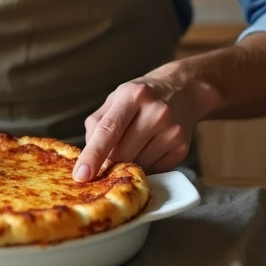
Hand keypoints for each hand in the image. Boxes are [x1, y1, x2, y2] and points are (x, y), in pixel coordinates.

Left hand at [73, 71, 210, 180]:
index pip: (108, 130)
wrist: (184, 90)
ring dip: (129, 164)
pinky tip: (149, 148)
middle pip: (122, 154)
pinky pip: (154, 171)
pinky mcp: (181, 148)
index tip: (81, 175)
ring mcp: (171, 131)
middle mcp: (155, 112)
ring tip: (135, 145)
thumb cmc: (142, 97)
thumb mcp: (116, 98)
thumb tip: (89, 157)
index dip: (93, 155)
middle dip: (110, 162)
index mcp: (133, 95)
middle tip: (108, 158)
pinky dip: (146, 165)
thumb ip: (97, 125)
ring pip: (138, 167)